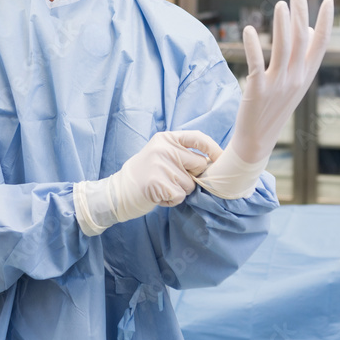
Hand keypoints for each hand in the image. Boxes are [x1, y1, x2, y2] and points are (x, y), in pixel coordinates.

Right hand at [74, 131, 221, 235]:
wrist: (117, 192)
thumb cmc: (144, 175)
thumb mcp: (160, 155)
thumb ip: (181, 154)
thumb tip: (213, 163)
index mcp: (166, 138)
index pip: (198, 138)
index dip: (214, 149)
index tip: (221, 160)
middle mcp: (164, 148)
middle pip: (199, 165)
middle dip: (192, 177)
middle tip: (173, 181)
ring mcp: (160, 165)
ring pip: (190, 184)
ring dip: (179, 191)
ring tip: (161, 188)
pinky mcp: (158, 183)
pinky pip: (180, 196)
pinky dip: (171, 200)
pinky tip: (158, 196)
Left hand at [229, 0, 333, 165]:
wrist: (257, 140)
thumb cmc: (274, 106)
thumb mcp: (294, 83)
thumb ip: (301, 57)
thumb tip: (306, 29)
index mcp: (306, 75)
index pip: (321, 45)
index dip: (325, 22)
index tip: (327, 0)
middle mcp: (296, 78)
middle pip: (302, 40)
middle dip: (301, 14)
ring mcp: (278, 85)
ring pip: (283, 49)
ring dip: (282, 24)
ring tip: (281, 5)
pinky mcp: (257, 90)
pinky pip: (257, 63)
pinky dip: (253, 45)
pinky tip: (249, 30)